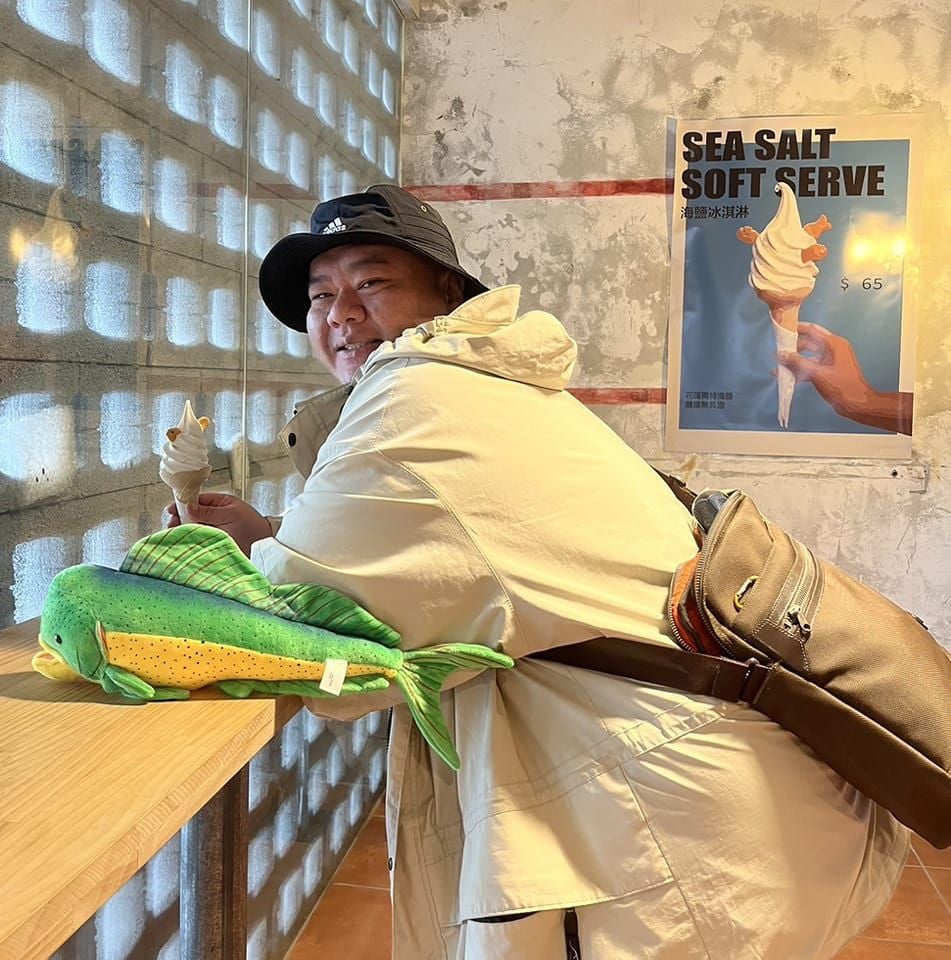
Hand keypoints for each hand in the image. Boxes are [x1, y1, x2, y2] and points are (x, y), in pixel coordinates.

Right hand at [162, 492, 272, 556]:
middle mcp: (216, 515)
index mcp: (221, 504)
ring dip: (183, 530)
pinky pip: (198, 539)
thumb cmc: (253, 528)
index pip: (197, 500)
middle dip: (179, 519)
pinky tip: (182, 542)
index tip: (170, 510)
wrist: (265, 546)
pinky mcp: (214, 542)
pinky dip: (189, 540)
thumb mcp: (229, 515)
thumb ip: (208, 512)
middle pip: (192, 515)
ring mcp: (215, 529)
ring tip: (173, 534)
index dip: (183, 504)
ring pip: (193, 528)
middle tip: (171, 525)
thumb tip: (187, 507)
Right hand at [778, 322, 911, 434]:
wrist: (856, 404)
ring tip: (779, 366)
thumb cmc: (843, 387)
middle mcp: (833, 349)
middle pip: (808, 343)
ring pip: (808, 356)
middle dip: (793, 348)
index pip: (812, 330)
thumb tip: (782, 355)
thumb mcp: (817, 374)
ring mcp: (830, 360)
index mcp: (834, 344)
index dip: (796, 329)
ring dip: (794, 361)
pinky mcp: (828, 370)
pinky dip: (800, 370)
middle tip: (778, 351)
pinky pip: (811, 366)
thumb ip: (798, 363)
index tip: (783, 330)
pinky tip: (788, 376)